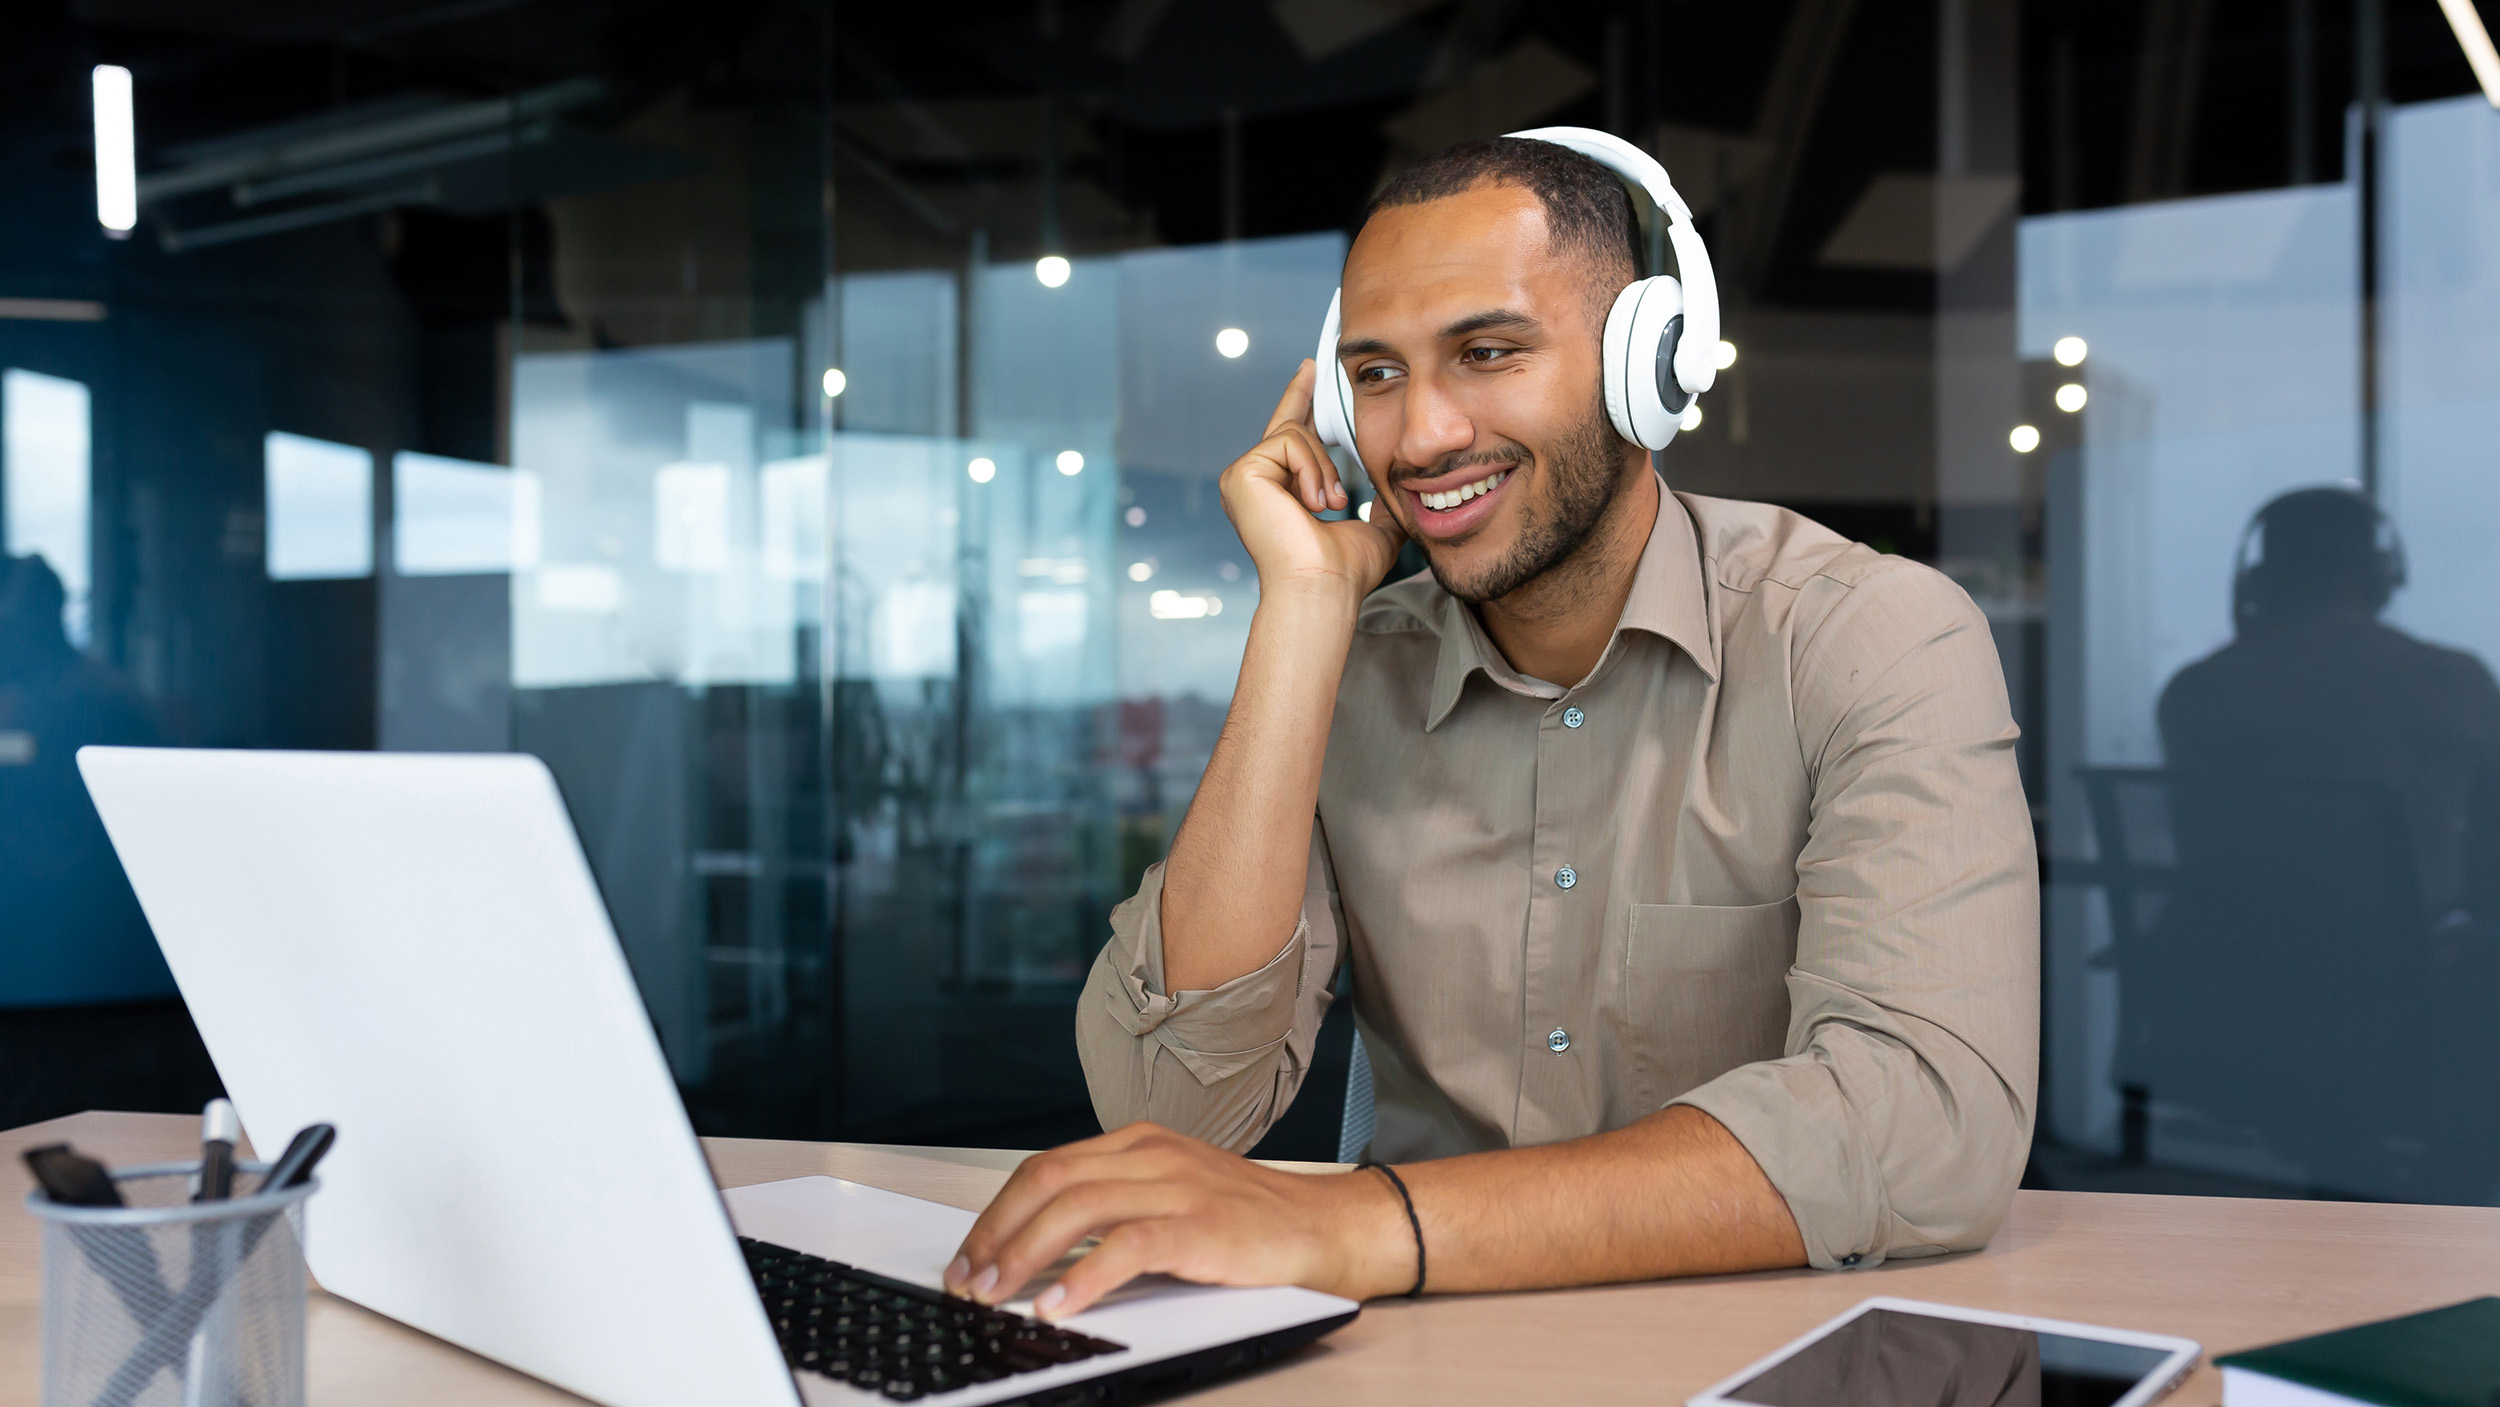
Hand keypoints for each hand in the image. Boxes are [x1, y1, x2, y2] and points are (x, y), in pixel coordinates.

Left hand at [942, 1123, 1411, 1320]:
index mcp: (1138, 1143)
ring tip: (998, 1297)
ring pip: (1077, 1209)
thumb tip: (1041, 1251)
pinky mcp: (1202, 1226)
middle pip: (1049, 1182)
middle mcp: (1152, 1155)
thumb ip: (1116, 1207)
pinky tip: (1059, 1306)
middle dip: (996, 1234)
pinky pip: (1128, 1247)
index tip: (969, 1259)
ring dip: (1025, 1256)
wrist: (1327, 1227)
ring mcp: (1178, 1186)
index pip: (1046, 1168)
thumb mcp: (1172, 1194)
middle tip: (969, 1283)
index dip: (997, 1214)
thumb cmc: (1250, 1221)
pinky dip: (1084, 1278)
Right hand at [1219, 361, 1406, 605]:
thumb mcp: (1374, 530)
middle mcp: (1253, 483)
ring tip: (1332, 504)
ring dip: (1324, 468)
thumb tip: (1401, 492)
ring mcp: (1242, 477)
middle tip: (1317, 373)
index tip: (1310, 372)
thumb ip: (1381, 507)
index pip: (1291, 439)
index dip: (1300, 401)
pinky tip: (1315, 502)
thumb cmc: (1344, 572)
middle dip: (1309, 409)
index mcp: (1278, 495)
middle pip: (1289, 427)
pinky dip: (1310, 469)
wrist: (1321, 588)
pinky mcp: (1240, 474)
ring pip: (1295, 435)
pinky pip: (1287, 442)